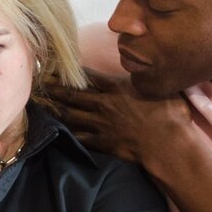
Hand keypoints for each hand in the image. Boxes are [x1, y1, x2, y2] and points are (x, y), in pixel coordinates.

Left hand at [45, 72, 191, 168]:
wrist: (167, 145)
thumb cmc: (170, 115)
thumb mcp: (161, 88)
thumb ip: (148, 79)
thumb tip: (151, 68)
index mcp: (116, 88)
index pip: (88, 76)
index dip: (70, 72)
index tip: (58, 67)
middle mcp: (103, 104)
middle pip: (72, 94)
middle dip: (54, 89)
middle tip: (40, 84)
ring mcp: (100, 124)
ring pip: (70, 115)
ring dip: (55, 109)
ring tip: (41, 105)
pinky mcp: (102, 143)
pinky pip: (79, 137)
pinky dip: (66, 133)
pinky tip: (57, 131)